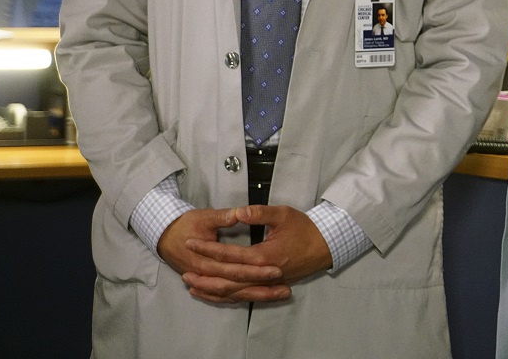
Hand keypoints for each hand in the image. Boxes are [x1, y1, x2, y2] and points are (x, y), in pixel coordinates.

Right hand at [157, 207, 281, 297]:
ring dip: (257, 296)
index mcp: (206, 259)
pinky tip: (260, 297)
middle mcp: (207, 275)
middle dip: (262, 289)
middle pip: (238, 286)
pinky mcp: (207, 282)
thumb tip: (240, 213)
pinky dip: (243, 298)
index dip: (257, 270)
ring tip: (282, 294)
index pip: (236, 267)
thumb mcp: (204, 216)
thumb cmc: (185, 224)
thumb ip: (223, 217)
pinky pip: (225, 296)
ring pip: (234, 294)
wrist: (164, 235)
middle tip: (286, 289)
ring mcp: (206, 281)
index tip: (278, 270)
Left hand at [180, 205, 332, 302]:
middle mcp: (262, 274)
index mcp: (263, 256)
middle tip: (182, 269)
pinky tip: (212, 293)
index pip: (229, 254)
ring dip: (210, 289)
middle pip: (226, 279)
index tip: (191, 242)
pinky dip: (225, 296)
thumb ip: (260, 213)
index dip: (208, 248)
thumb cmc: (305, 229)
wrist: (324, 246)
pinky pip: (242, 295)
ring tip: (191, 284)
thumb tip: (240, 212)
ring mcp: (265, 283)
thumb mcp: (283, 214)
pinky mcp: (268, 286)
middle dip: (203, 274)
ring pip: (233, 292)